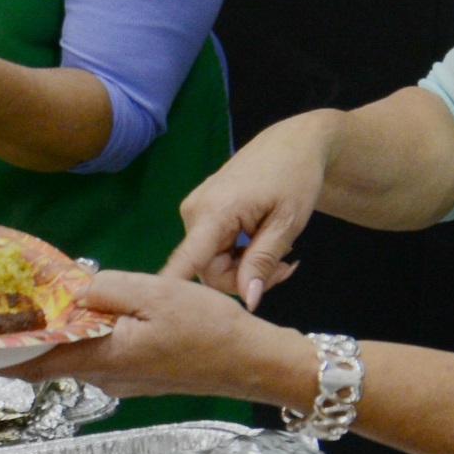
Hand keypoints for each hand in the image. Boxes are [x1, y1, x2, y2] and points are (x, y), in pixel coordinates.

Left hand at [8, 269, 312, 402]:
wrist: (251, 362)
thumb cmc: (208, 328)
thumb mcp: (157, 293)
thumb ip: (109, 290)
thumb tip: (74, 292)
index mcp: (103, 358)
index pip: (36, 364)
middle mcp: (105, 378)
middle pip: (53, 361)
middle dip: (24, 342)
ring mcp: (123, 381)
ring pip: (79, 357)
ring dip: (58, 337)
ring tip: (34, 310)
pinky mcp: (139, 376)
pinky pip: (101, 356)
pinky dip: (85, 340)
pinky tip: (86, 318)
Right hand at [163, 118, 329, 307]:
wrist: (292, 144)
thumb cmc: (295, 178)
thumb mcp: (287, 224)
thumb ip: (263, 263)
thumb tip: (248, 301)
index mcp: (214, 212)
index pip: (186, 259)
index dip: (173, 288)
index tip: (158, 310)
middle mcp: (194, 212)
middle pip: (209, 271)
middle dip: (245, 278)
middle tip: (283, 268)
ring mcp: (194, 211)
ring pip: (213, 263)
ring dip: (246, 267)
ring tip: (280, 254)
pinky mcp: (200, 212)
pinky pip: (214, 249)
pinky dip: (239, 254)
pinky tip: (262, 241)